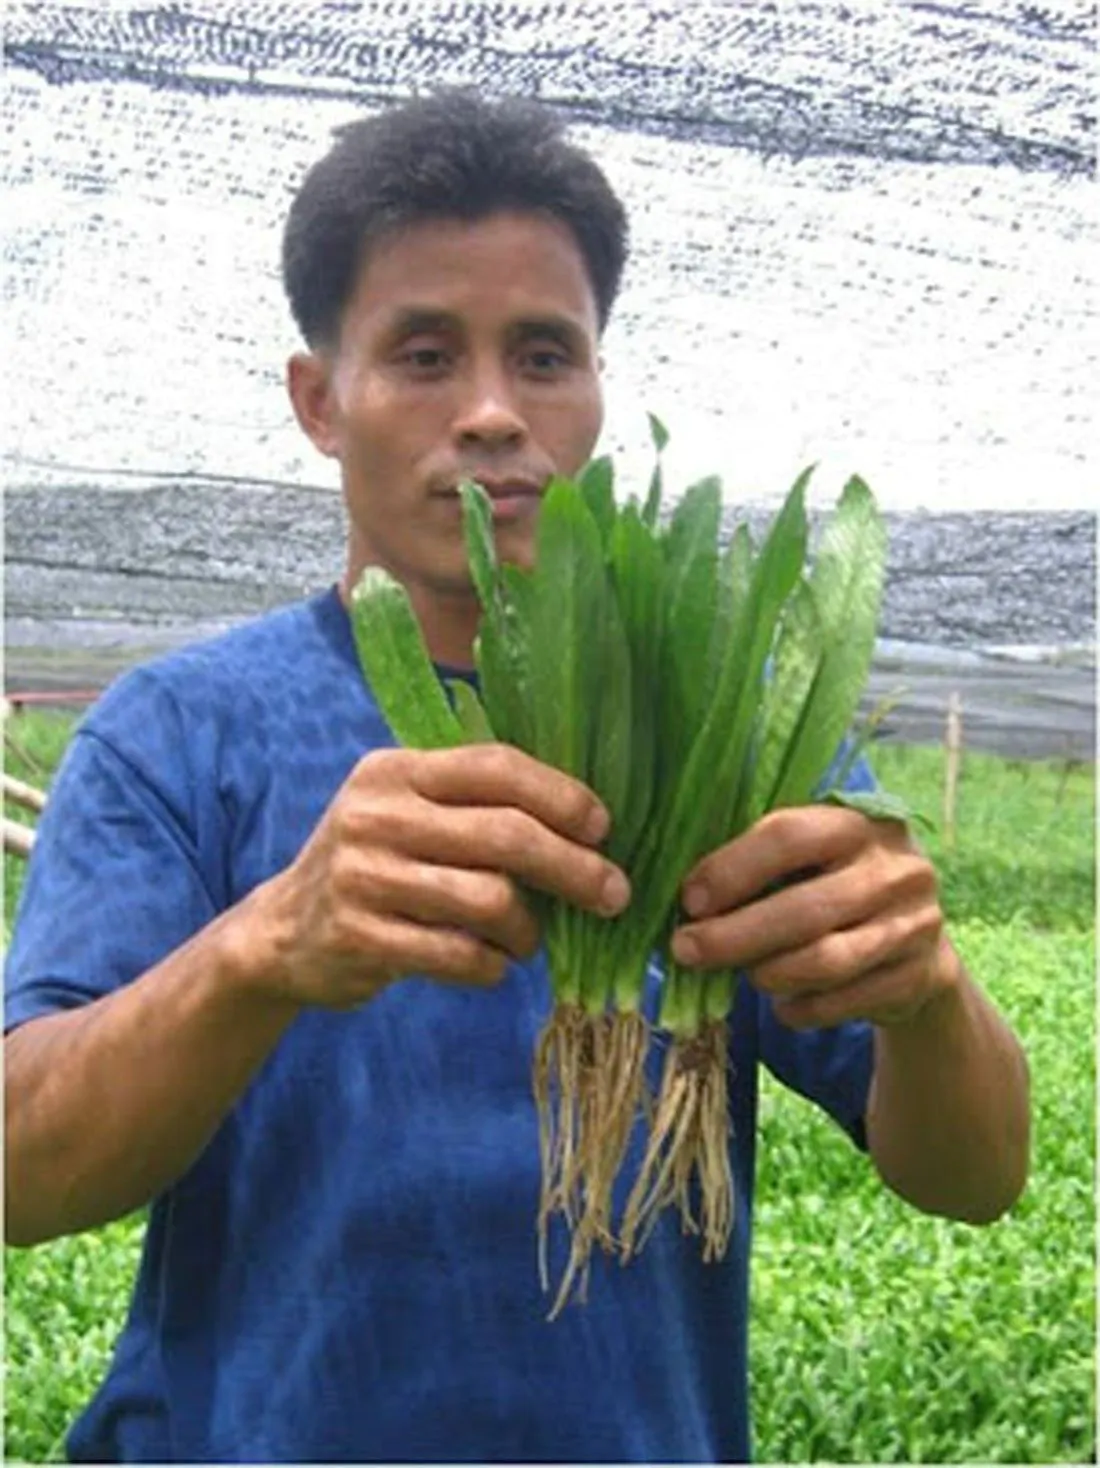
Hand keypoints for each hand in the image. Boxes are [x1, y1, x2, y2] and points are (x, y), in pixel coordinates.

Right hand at [251, 744, 629, 1009]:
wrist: (281, 934)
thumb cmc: (374, 867)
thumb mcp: (405, 812)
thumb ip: (472, 804)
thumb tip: (585, 822)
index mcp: (395, 770)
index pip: (495, 767)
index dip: (560, 796)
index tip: (603, 827)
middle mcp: (376, 814)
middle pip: (505, 835)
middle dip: (574, 867)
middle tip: (613, 894)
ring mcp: (364, 876)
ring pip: (490, 900)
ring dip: (529, 929)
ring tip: (529, 940)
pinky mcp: (359, 936)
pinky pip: (459, 954)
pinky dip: (491, 965)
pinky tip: (491, 964)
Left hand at [669, 806, 959, 1028]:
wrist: (918, 940)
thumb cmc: (835, 885)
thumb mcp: (810, 857)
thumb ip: (760, 864)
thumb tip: (684, 901)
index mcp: (858, 822)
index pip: (790, 836)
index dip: (732, 869)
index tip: (688, 900)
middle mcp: (895, 869)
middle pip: (805, 909)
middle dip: (734, 936)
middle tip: (685, 950)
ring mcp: (915, 924)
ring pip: (825, 961)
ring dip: (767, 974)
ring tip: (739, 976)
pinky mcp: (920, 976)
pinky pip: (844, 1002)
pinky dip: (800, 1008)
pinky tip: (780, 1006)